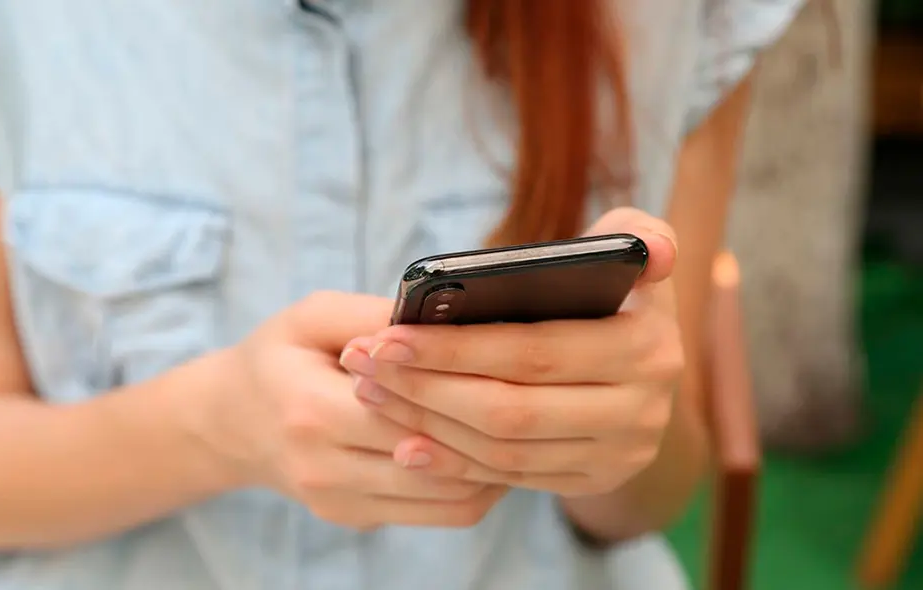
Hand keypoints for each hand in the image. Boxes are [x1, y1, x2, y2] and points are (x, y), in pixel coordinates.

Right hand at [200, 292, 505, 529]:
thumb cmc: (279, 357)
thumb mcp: (312, 316)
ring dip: (495, 464)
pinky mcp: (357, 519)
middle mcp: (325, 469)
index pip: (410, 410)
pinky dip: (475, 484)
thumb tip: (447, 319)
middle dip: (492, 429)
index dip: (465, 389)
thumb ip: (374, 318)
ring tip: (523, 423)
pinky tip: (492, 448)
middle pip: (437, 460)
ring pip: (449, 500)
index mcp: (310, 411)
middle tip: (537, 395)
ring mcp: (341, 503)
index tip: (512, 362)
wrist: (232, 422)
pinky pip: (438, 514)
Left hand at [340, 208, 683, 497]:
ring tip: (373, 393)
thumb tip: (657, 256)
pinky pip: (511, 479)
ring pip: (504, 450)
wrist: (641, 366)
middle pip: (511, 410)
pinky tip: (406, 444)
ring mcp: (619, 455)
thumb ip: (640, 236)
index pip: (535, 352)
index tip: (388, 335)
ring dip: (428, 425)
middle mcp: (641, 412)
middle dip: (427, 388)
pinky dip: (454, 463)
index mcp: (647, 348)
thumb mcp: (635, 252)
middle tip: (365, 364)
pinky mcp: (594, 480)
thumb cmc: (616, 292)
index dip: (456, 347)